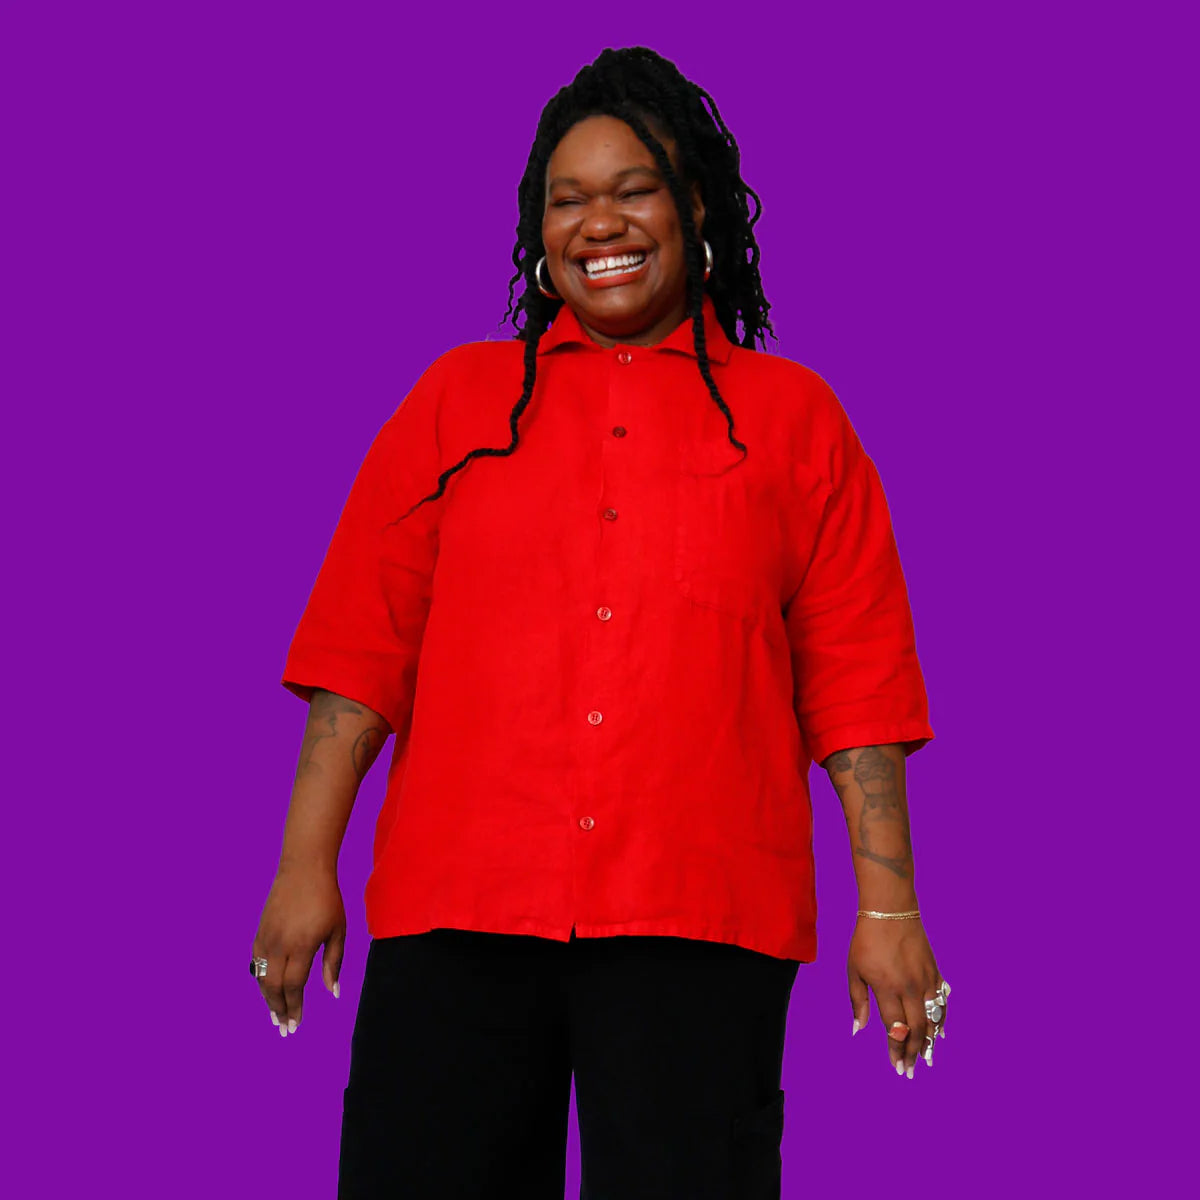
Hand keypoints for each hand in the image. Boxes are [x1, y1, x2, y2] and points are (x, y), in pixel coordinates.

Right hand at [251, 863, 345, 1036]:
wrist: (304, 869)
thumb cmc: (327, 899)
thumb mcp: (338, 930)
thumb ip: (334, 962)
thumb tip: (333, 992)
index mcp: (301, 946)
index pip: (293, 986)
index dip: (294, 1008)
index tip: (295, 1025)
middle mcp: (279, 944)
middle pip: (273, 987)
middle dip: (278, 1010)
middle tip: (283, 1028)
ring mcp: (266, 937)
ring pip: (261, 977)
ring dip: (267, 998)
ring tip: (275, 1015)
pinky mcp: (259, 931)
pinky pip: (255, 962)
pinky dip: (260, 979)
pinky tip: (267, 989)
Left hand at [847, 916, 943, 1077]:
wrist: (891, 910)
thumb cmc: (866, 940)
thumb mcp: (854, 969)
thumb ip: (858, 1001)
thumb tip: (858, 1030)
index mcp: (887, 988)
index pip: (895, 1028)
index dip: (896, 1049)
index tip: (896, 1066)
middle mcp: (909, 987)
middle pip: (917, 1030)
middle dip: (913, 1053)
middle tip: (910, 1070)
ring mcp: (925, 980)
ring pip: (932, 1019)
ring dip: (929, 1042)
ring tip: (925, 1058)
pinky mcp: (934, 972)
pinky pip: (941, 1002)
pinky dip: (941, 1020)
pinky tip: (939, 1033)